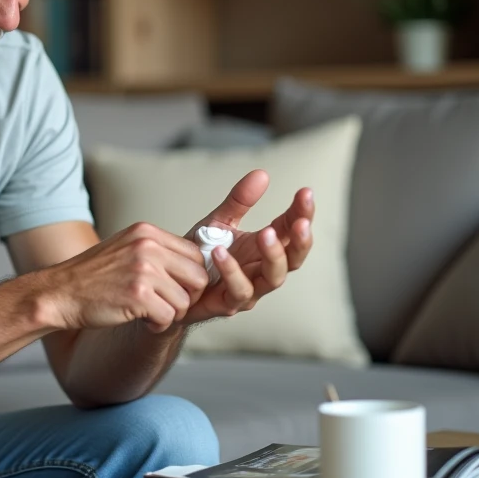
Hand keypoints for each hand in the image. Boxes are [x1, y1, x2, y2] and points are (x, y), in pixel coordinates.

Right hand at [41, 221, 210, 333]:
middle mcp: (147, 246)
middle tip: (168, 305)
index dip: (192, 276)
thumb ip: (156, 251)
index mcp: (146, 232)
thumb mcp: (125, 248)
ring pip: (185, 300)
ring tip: (150, 313)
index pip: (196, 253)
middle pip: (198, 276)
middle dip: (188, 297)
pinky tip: (143, 321)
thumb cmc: (92, 277)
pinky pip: (169, 317)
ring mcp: (143, 270)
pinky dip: (159, 325)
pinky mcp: (138, 295)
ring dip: (171, 313)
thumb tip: (194, 265)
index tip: (178, 289)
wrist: (60, 293)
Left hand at [180, 170, 314, 324]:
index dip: (302, 213)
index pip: (292, 230)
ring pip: (274, 278)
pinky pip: (238, 290)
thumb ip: (240, 201)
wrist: (172, 281)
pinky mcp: (228, 303)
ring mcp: (249, 289)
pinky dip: (232, 271)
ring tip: (266, 233)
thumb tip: (262, 173)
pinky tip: (220, 252)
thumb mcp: (219, 221)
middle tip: (300, 222)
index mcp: (264, 248)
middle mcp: (262, 270)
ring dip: (273, 256)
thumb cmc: (201, 254)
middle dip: (301, 240)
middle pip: (294, 259)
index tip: (306, 193)